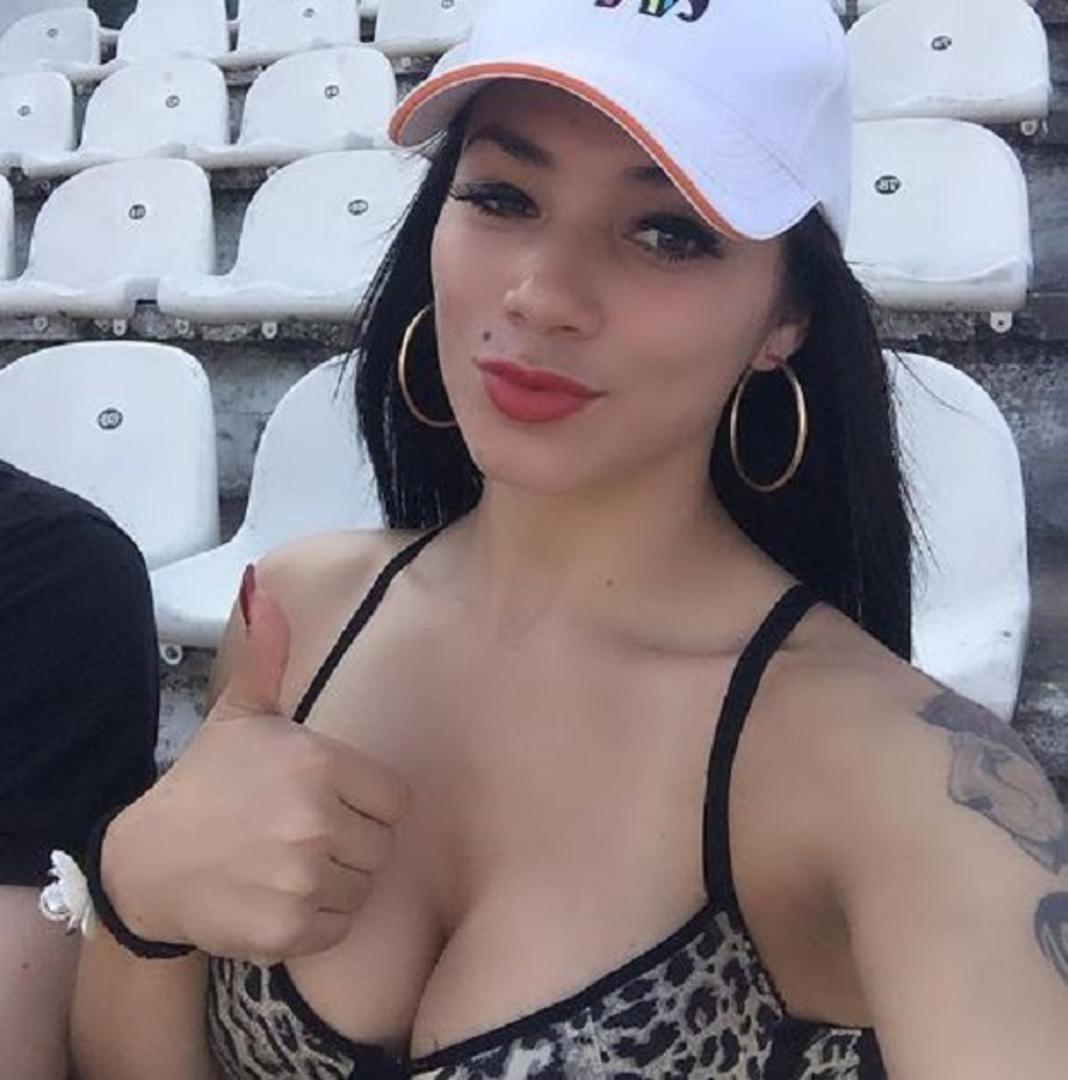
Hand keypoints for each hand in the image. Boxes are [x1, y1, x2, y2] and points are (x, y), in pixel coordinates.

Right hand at [101, 568, 411, 963]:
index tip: (327, 799)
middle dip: (351, 841)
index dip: (364, 801)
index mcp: (318, 763)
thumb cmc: (206, 783)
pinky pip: (339, 926)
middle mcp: (316, 820)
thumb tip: (261, 585)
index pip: (395, 798)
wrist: (146, 865)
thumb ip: (267, 655)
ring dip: (335, 880)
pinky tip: (281, 896)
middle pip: (382, 844)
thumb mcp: (239, 713)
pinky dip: (318, 919)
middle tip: (301, 832)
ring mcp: (301, 878)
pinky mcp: (288, 930)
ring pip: (364, 886)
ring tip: (289, 862)